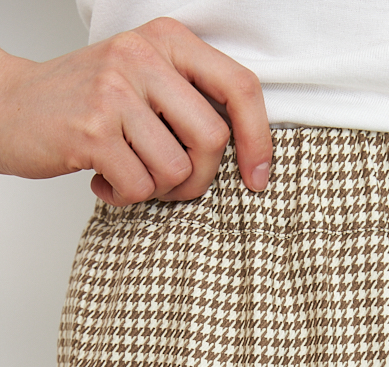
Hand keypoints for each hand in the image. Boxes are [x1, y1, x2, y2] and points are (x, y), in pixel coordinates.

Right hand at [0, 17, 271, 205]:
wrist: (11, 105)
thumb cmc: (89, 104)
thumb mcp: (145, 80)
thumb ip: (192, 100)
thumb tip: (253, 154)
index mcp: (167, 40)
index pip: (240, 87)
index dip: (258, 140)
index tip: (258, 178)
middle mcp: (143, 56)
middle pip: (212, 139)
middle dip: (198, 179)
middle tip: (170, 184)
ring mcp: (114, 90)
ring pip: (176, 169)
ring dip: (158, 190)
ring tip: (130, 176)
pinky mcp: (91, 129)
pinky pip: (139, 186)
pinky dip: (125, 198)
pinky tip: (105, 182)